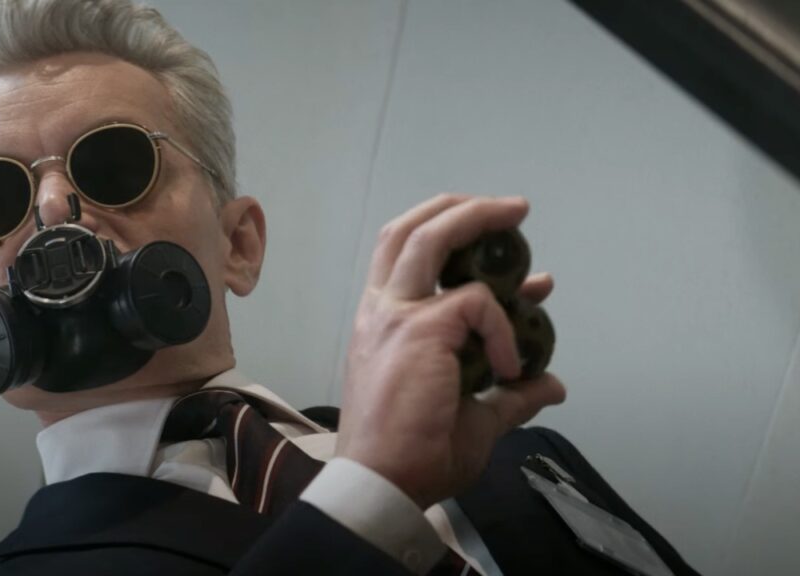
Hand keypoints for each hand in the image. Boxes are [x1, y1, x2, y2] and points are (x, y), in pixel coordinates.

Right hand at [335, 194, 565, 508]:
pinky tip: (511, 365)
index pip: (409, 263)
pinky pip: (476, 303)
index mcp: (384, 326)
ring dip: (474, 217)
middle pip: (408, 231)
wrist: (383, 484)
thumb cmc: (415, 455)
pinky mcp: (418, 329)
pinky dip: (504, 326)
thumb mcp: (476, 419)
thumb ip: (511, 396)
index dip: (457, 247)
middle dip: (458, 208)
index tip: (512, 266)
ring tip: (515, 212)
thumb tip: (553, 384)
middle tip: (507, 209)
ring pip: (428, 238)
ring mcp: (396, 315)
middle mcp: (382, 311)